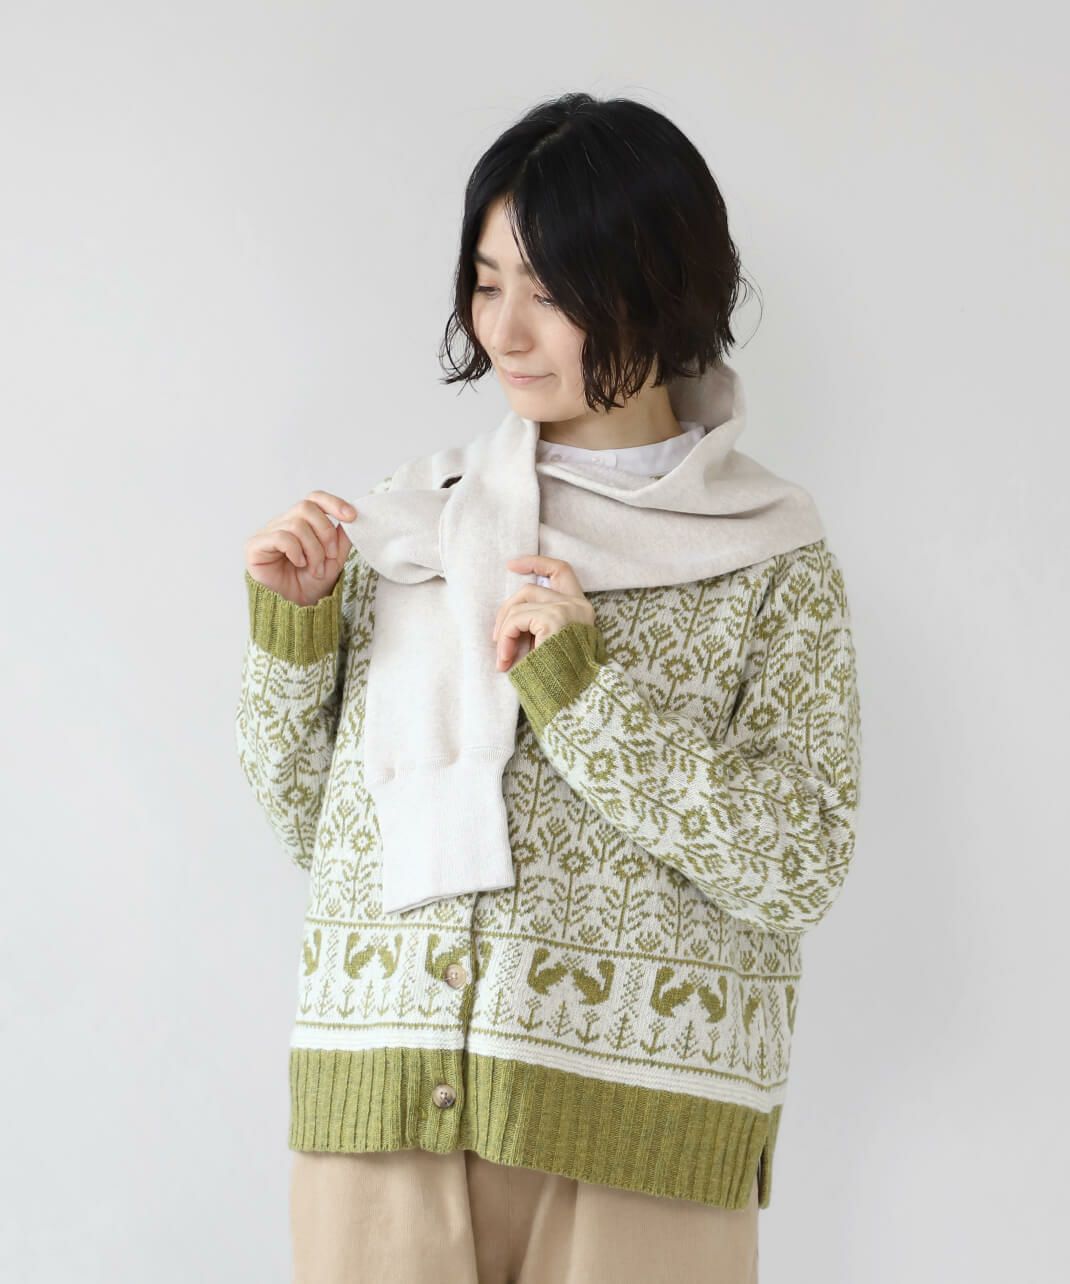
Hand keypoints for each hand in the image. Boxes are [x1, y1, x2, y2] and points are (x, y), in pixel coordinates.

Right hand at [244, 491, 356, 605]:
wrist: (295, 609)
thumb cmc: (310, 585)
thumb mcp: (334, 560)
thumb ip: (341, 538)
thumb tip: (351, 517)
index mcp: (301, 523)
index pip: (314, 498)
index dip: (333, 503)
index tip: (351, 516)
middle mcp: (283, 523)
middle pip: (306, 507)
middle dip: (325, 533)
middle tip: (329, 557)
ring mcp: (267, 533)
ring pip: (297, 524)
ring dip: (313, 550)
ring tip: (315, 569)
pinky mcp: (255, 546)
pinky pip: (281, 537)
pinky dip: (296, 551)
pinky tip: (298, 564)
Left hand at [492, 555, 595, 670]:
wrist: (578, 698)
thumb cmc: (565, 679)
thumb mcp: (555, 644)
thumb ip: (541, 625)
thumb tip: (507, 621)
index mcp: (581, 609)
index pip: (561, 570)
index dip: (536, 563)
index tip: (512, 565)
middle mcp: (577, 605)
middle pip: (529, 589)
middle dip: (506, 612)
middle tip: (495, 640)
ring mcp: (565, 609)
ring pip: (519, 606)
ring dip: (504, 633)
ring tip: (503, 659)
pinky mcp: (552, 619)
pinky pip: (516, 620)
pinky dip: (505, 639)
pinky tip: (506, 659)